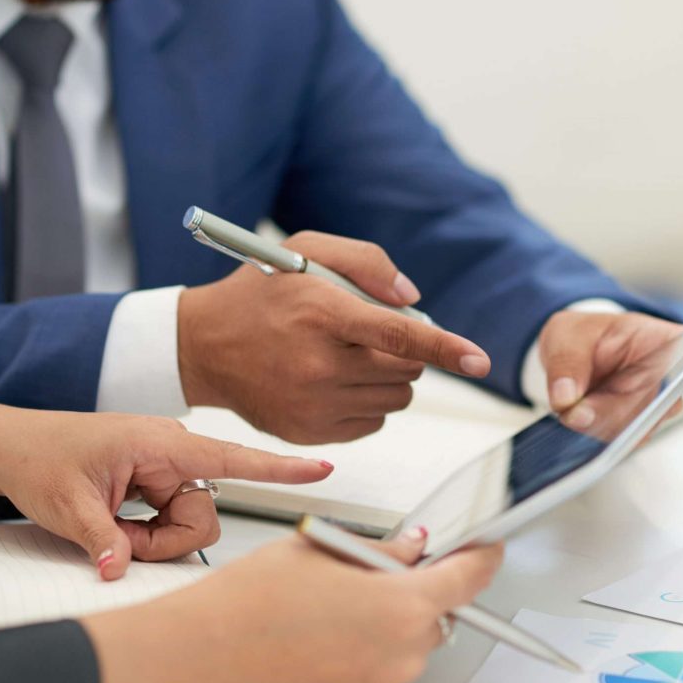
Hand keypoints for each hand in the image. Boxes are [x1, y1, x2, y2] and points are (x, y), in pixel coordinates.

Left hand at [0, 407, 331, 579]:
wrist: (19, 447)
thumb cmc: (42, 457)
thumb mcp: (67, 504)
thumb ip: (101, 540)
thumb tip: (121, 570)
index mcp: (160, 443)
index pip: (232, 457)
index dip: (280, 467)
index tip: (321, 468)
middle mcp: (173, 453)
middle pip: (203, 515)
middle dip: (163, 541)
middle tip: (116, 540)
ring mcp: (168, 468)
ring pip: (190, 522)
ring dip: (152, 539)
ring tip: (111, 528)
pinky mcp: (161, 482)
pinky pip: (174, 519)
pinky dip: (148, 534)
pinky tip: (120, 523)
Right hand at [83, 530, 503, 682]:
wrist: (207, 648)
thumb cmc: (256, 595)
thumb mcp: (325, 547)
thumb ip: (383, 550)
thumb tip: (414, 547)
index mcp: (400, 604)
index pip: (465, 578)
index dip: (481, 559)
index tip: (488, 550)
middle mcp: (401, 651)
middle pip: (435, 612)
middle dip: (416, 589)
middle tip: (372, 572)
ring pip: (409, 642)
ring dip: (391, 621)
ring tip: (337, 605)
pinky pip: (386, 671)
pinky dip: (372, 651)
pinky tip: (328, 634)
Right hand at [178, 231, 490, 443]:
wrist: (203, 347)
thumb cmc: (259, 294)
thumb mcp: (306, 250)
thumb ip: (366, 262)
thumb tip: (412, 298)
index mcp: (322, 314)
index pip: (400, 334)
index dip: (445, 347)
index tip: (480, 361)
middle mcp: (319, 365)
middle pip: (406, 371)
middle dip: (407, 353)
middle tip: (374, 336)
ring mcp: (313, 405)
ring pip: (395, 400)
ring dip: (390, 378)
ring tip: (349, 357)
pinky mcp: (310, 432)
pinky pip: (372, 423)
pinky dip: (368, 402)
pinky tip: (335, 381)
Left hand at [537, 311, 682, 435]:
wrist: (570, 357)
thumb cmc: (580, 337)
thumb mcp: (566, 337)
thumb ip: (567, 365)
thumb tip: (568, 400)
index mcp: (656, 341)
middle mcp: (664, 375)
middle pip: (661, 401)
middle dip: (614, 411)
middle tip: (577, 411)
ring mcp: (652, 405)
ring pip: (638, 427)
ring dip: (600, 425)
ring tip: (572, 411)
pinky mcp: (635, 427)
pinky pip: (622, 440)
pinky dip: (595, 435)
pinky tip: (578, 423)